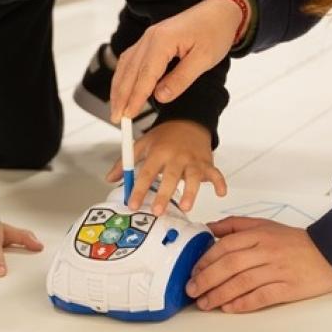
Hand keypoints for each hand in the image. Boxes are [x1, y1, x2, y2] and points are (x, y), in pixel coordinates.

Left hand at [105, 120, 226, 214]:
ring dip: (191, 191)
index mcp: (159, 152)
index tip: (132, 204)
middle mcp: (176, 156)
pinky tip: (221, 193)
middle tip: (157, 211)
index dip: (138, 189)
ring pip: (193, 176)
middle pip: (170, 176)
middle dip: (164, 194)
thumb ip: (127, 162)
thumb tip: (110, 179)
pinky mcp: (207, 163)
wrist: (189, 121)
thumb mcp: (143, 144)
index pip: (146, 172)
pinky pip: (215, 173)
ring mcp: (193, 160)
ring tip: (185, 206)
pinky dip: (220, 182)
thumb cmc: (165, 137)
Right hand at [110, 0, 246, 122]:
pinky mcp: (151, 38)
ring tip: (117, 108)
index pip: (145, 74)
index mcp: (163, 40)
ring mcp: (149, 36)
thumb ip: (181, 78)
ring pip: (127, 64)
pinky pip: (132, 58)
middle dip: (121, 96)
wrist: (220, 10)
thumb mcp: (204, 59)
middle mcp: (150, 36)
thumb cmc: (215, 32)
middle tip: (116, 119)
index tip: (127, 116)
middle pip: (130, 70)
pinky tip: (123, 87)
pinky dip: (125, 75)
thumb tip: (160, 97)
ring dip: (120, 87)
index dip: (135, 97)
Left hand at [186, 217, 331, 312]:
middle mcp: (266, 251)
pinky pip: (261, 297)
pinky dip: (243, 303)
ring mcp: (277, 270)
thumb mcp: (265, 225)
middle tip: (192, 289)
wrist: (329, 251)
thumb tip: (209, 228)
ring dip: (219, 294)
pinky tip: (229, 308)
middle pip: (230, 264)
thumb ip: (236, 225)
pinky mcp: (287, 288)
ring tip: (205, 303)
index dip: (206, 259)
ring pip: (242, 282)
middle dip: (207, 279)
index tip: (194, 271)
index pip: (226, 245)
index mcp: (259, 234)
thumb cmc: (294, 241)